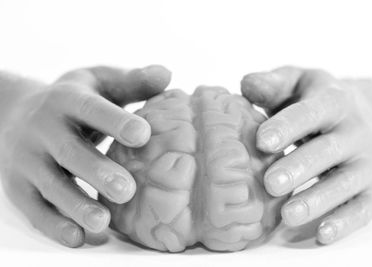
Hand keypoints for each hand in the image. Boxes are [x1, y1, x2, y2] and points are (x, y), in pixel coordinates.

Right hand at [0, 65, 170, 246]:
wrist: (16, 112)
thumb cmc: (74, 99)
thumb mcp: (99, 82)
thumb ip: (132, 81)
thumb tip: (167, 74)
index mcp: (67, 100)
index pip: (91, 109)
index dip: (115, 121)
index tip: (143, 135)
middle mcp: (43, 129)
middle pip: (69, 152)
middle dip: (97, 171)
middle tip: (127, 190)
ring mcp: (28, 160)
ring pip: (50, 185)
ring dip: (75, 205)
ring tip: (102, 223)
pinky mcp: (20, 187)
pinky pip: (35, 209)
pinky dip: (55, 225)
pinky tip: (79, 238)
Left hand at [241, 66, 371, 243]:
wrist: (366, 119)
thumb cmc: (315, 103)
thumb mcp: (297, 84)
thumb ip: (273, 85)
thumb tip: (245, 83)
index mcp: (333, 101)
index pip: (310, 113)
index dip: (287, 126)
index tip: (262, 141)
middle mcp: (355, 131)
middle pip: (326, 151)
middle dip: (299, 168)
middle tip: (271, 183)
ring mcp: (367, 162)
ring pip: (344, 182)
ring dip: (317, 200)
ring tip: (288, 215)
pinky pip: (362, 208)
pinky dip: (345, 222)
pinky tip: (322, 234)